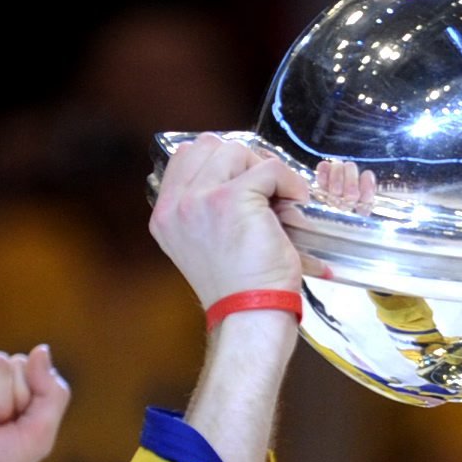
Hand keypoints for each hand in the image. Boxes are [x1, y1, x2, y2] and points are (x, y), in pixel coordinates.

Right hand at [151, 134, 311, 308]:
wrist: (251, 315)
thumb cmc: (240, 288)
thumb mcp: (206, 243)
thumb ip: (204, 208)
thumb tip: (234, 169)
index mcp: (165, 215)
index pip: (186, 155)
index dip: (222, 162)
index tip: (245, 184)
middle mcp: (176, 205)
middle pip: (211, 146)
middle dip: (243, 163)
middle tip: (265, 193)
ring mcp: (201, 200)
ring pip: (238, 152)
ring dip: (265, 172)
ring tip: (280, 202)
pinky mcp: (233, 199)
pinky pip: (270, 168)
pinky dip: (289, 182)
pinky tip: (296, 204)